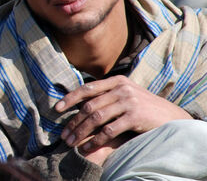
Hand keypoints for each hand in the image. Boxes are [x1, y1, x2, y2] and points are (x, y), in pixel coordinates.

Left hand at [55, 75, 191, 155]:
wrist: (171, 116)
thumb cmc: (144, 106)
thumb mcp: (126, 93)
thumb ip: (107, 94)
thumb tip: (80, 102)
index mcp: (116, 81)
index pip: (87, 88)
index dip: (70, 98)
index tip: (57, 109)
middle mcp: (121, 89)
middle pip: (89, 106)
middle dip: (73, 122)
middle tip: (63, 135)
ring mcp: (128, 102)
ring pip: (96, 118)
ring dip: (81, 132)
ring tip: (72, 143)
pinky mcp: (135, 116)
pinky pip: (109, 130)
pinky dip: (96, 140)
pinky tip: (89, 147)